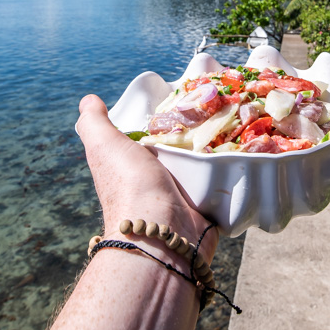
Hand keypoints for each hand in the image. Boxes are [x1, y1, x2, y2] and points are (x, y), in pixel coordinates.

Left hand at [75, 95, 217, 264]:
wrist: (162, 232)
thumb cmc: (130, 185)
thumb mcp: (104, 146)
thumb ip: (94, 124)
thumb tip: (88, 100)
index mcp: (132, 166)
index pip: (149, 137)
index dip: (162, 119)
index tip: (184, 98)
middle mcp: (156, 181)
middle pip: (179, 149)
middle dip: (197, 132)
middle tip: (216, 108)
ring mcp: (182, 196)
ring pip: (203, 165)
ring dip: (216, 151)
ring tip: (234, 125)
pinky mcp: (207, 207)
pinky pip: (223, 184)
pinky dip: (232, 172)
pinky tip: (241, 152)